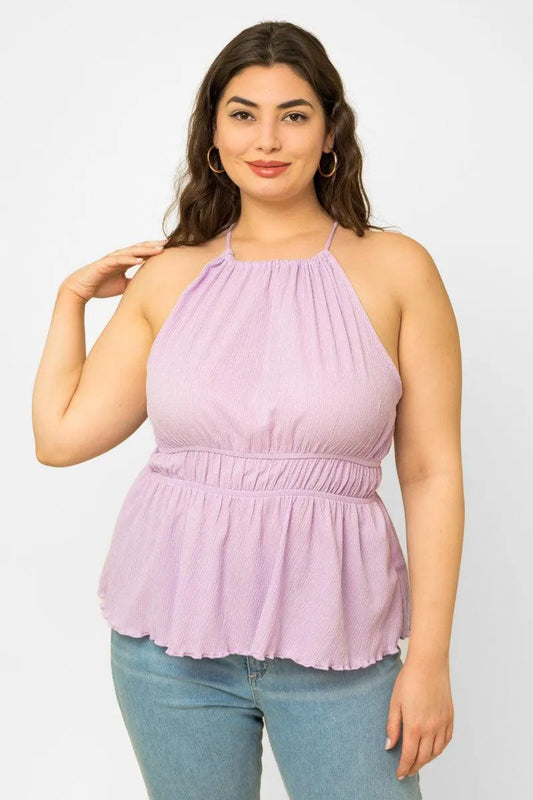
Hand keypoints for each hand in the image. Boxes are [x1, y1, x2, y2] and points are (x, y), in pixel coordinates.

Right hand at [60, 238, 168, 301]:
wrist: (81, 288)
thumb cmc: (102, 286)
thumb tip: (150, 288)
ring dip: (146, 250)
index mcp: (125, 261)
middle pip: (140, 249)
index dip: (155, 250)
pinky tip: (140, 260)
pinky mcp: (105, 263)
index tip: (171, 249)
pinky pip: (119, 260)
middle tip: (169, 243)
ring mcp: (113, 258)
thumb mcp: (124, 286)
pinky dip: (130, 259)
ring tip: (159, 250)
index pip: (143, 253)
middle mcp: (120, 257)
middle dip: (154, 245)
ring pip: (132, 251)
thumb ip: (136, 283)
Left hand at [384, 658, 453, 779]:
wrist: (429, 663)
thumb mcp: (394, 702)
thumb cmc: (409, 680)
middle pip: (423, 757)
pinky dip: (440, 749)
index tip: (399, 773)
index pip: (409, 756)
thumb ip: (392, 726)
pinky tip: (433, 749)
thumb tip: (389, 746)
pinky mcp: (450, 716)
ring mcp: (442, 723)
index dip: (404, 768)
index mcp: (415, 726)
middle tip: (407, 771)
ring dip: (427, 760)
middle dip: (414, 767)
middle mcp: (431, 728)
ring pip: (436, 751)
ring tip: (418, 762)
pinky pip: (446, 740)